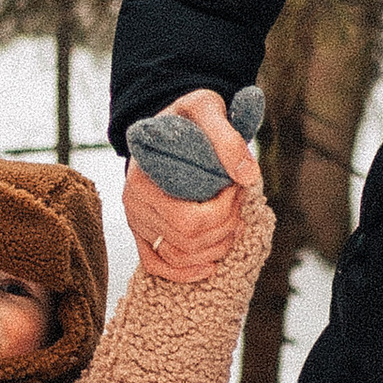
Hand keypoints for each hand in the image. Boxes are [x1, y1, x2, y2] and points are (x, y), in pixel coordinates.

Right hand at [122, 87, 262, 281]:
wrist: (169, 123)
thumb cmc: (186, 116)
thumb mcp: (207, 109)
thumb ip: (228, 139)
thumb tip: (248, 177)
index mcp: (142, 178)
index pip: (189, 220)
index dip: (224, 211)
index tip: (238, 187)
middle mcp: (134, 204)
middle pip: (187, 241)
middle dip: (225, 227)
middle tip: (240, 203)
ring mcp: (137, 222)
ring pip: (179, 257)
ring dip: (215, 248)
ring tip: (233, 223)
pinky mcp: (143, 233)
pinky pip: (158, 266)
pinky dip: (186, 272)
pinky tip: (210, 264)